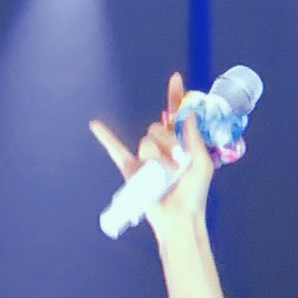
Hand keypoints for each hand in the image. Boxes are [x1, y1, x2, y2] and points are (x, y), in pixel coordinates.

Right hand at [89, 73, 213, 239]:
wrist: (178, 218)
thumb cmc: (194, 194)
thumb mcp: (202, 164)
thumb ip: (195, 138)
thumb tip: (188, 113)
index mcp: (180, 143)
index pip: (176, 114)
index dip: (176, 96)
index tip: (175, 78)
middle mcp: (162, 146)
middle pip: (158, 128)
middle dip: (168, 143)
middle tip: (178, 162)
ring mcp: (145, 157)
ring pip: (145, 143)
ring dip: (156, 158)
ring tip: (165, 175)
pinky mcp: (131, 169)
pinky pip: (116, 149)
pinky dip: (105, 137)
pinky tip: (95, 125)